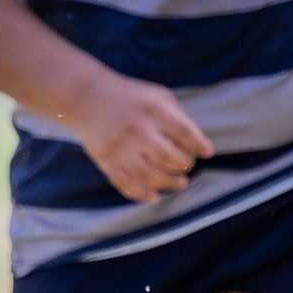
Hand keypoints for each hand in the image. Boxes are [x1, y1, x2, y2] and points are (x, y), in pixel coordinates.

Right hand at [70, 73, 212, 201]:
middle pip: (169, 157)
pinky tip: (153, 196)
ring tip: (180, 183)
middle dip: (185, 165)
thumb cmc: (130, 98)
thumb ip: (177, 117)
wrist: (86, 98)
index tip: (206, 153)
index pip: (185, 133)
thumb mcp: (158, 96)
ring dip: (169, 183)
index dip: (199, 146)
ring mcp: (120, 148)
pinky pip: (126, 184)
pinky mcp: (106, 161)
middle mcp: (137, 129)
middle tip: (187, 166)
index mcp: (153, 110)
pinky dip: (141, 194)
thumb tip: (195, 145)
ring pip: (150, 175)